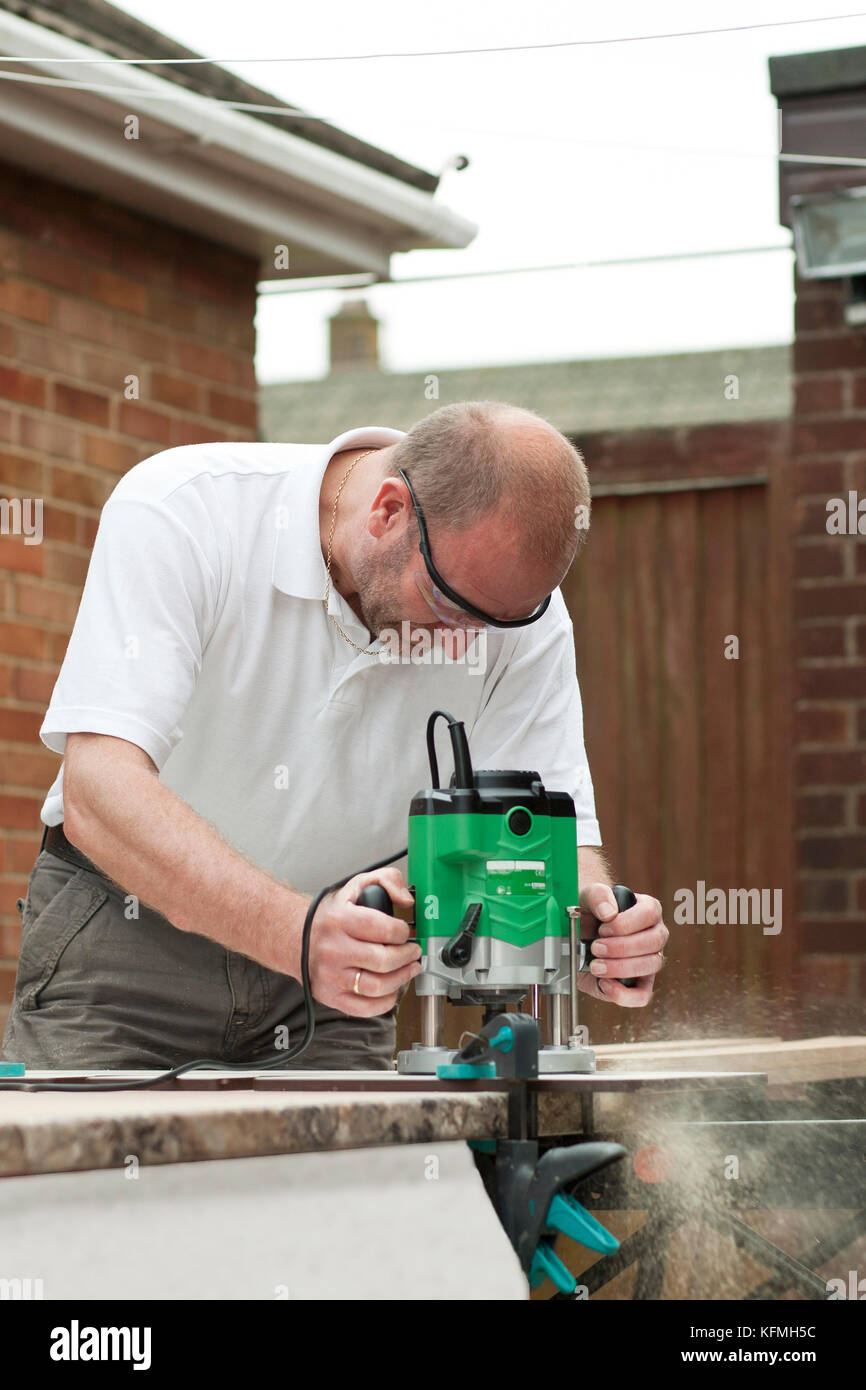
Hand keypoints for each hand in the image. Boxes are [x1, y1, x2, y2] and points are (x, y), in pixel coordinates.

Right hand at [307, 867, 421, 1016]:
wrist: (294, 937)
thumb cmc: (330, 916)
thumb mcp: (356, 887)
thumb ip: (387, 880)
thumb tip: (407, 900)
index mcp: (340, 920)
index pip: (383, 929)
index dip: (402, 932)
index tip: (405, 932)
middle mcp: (333, 949)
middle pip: (383, 960)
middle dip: (408, 956)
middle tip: (413, 951)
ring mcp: (331, 976)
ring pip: (377, 986)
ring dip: (402, 978)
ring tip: (409, 969)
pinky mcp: (330, 996)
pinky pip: (365, 1008)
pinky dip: (385, 1002)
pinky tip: (392, 988)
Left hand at [577, 883, 667, 1007]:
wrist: (576, 934)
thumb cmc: (587, 912)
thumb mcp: (586, 896)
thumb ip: (598, 895)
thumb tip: (610, 912)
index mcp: (647, 909)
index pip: (650, 912)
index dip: (626, 922)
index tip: (603, 928)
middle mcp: (653, 935)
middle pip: (654, 942)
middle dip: (621, 947)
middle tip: (595, 947)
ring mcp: (649, 960)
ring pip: (650, 966)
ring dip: (620, 968)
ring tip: (595, 965)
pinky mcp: (639, 984)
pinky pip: (642, 995)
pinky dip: (623, 994)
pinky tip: (604, 984)